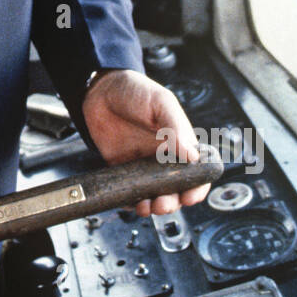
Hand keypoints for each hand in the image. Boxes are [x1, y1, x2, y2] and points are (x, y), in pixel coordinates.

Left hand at [81, 69, 210, 216]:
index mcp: (178, 142)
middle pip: (176, 190)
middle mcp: (162, 157)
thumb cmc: (134, 90)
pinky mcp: (121, 169)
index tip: (191, 197)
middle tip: (164, 203)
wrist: (99, 90)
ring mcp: (141, 164)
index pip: (196, 171)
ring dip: (154, 206)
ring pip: (154, 194)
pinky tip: (131, 202)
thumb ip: (176, 127)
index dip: (197, 188)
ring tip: (148, 206)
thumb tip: (193, 155)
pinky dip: (131, 202)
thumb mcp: (161, 102)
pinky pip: (129, 191)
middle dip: (173, 202)